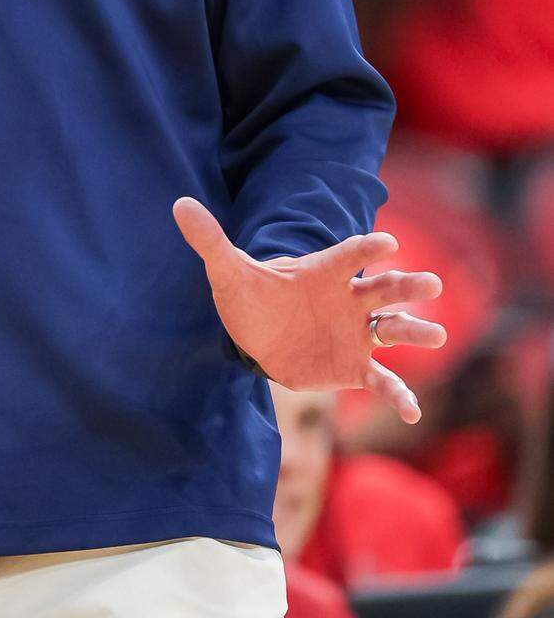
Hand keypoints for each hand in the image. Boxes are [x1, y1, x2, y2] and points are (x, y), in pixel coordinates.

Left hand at [172, 198, 445, 422]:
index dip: (368, 249)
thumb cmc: (251, 297)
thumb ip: (210, 240)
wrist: (258, 337)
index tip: (388, 244)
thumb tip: (179, 204)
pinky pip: (382, 379)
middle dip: (407, 286)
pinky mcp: (354, 366)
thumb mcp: (228, 270)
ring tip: (437, 336)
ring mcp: (355, 333)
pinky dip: (398, 395)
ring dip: (415, 332)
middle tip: (431, 283)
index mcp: (324, 272)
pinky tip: (412, 413)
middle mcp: (347, 300)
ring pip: (393, 330)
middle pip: (384, 289)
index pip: (350, 255)